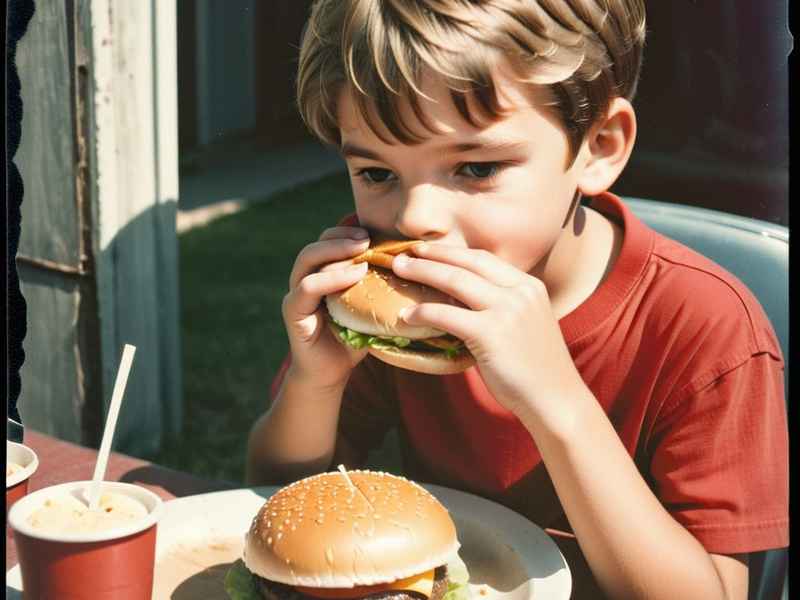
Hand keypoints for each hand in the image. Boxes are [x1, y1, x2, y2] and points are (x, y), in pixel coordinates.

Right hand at [281, 227, 370, 388]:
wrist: (330, 374)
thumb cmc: (353, 339)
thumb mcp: (368, 306)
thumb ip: (377, 285)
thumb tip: (415, 265)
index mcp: (319, 275)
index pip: (328, 241)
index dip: (347, 232)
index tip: (373, 231)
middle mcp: (303, 279)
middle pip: (316, 244)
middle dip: (341, 236)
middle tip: (367, 237)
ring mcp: (296, 294)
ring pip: (308, 259)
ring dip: (335, 250)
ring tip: (362, 249)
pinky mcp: (293, 311)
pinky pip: (308, 287)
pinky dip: (332, 278)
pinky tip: (356, 274)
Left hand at [392, 243, 584, 423]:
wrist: (555, 400)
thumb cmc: (535, 370)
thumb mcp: (524, 325)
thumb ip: (501, 307)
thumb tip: (459, 301)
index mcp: (529, 286)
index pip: (483, 258)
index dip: (452, 252)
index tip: (428, 249)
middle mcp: (520, 291)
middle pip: (466, 263)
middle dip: (432, 255)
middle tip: (404, 254)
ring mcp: (507, 310)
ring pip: (454, 281)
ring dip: (422, 273)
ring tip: (399, 271)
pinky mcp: (491, 333)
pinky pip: (446, 315)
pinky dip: (422, 312)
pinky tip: (406, 316)